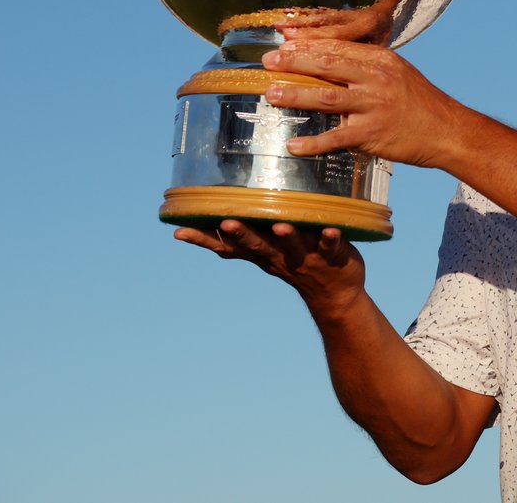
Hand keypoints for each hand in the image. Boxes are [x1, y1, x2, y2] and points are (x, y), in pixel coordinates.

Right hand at [174, 219, 366, 315]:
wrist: (336, 296)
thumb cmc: (296, 264)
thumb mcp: (266, 256)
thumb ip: (244, 242)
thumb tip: (214, 221)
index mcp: (262, 254)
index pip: (229, 247)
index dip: (205, 240)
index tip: (180, 231)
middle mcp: (280, 256)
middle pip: (258, 245)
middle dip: (242, 234)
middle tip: (226, 223)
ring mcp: (306, 257)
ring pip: (293, 245)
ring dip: (286, 236)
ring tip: (279, 226)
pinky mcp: (332, 255)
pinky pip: (331, 246)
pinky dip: (331, 238)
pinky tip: (331, 230)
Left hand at [260, 38, 468, 168]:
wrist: (448, 131)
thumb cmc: (421, 104)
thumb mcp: (399, 73)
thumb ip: (369, 66)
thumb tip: (334, 62)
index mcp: (381, 60)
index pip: (338, 48)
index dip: (307, 46)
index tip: (284, 45)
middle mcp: (377, 78)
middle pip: (327, 66)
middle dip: (293, 63)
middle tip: (268, 62)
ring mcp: (374, 106)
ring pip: (326, 98)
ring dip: (295, 96)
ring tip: (272, 95)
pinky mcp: (373, 134)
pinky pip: (336, 138)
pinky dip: (313, 143)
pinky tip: (294, 145)